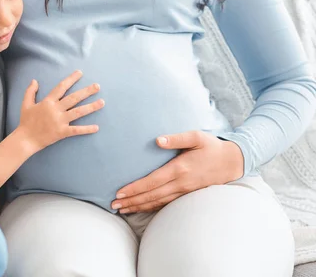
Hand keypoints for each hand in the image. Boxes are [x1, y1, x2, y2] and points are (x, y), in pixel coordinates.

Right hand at [17, 70, 103, 152]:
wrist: (26, 139)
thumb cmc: (26, 121)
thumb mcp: (26, 104)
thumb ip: (30, 92)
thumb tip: (34, 80)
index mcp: (48, 102)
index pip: (61, 87)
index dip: (71, 79)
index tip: (80, 73)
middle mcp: (56, 109)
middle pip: (74, 98)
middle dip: (86, 91)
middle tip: (98, 86)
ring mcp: (60, 121)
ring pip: (78, 112)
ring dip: (91, 107)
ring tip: (102, 102)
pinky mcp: (62, 132)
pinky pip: (76, 130)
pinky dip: (86, 129)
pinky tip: (96, 127)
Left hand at [111, 131, 243, 213]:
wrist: (233, 162)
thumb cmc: (211, 146)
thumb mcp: (196, 137)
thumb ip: (176, 138)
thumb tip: (158, 139)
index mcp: (179, 168)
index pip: (152, 181)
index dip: (135, 188)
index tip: (119, 192)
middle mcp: (180, 183)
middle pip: (151, 195)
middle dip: (131, 201)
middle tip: (113, 205)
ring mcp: (184, 191)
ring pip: (157, 202)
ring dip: (138, 206)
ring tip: (122, 209)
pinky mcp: (187, 194)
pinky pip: (165, 203)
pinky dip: (151, 207)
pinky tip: (140, 208)